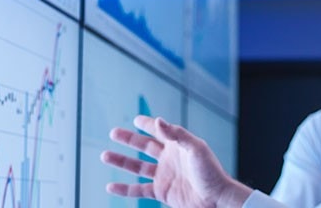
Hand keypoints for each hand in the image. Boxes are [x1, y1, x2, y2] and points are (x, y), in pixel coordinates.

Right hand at [100, 115, 252, 207]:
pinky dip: (124, 188)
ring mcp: (164, 176)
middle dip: (129, 140)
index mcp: (178, 145)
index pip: (160, 130)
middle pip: (145, 146)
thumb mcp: (196, 149)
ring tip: (104, 155)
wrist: (216, 199)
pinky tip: (110, 186)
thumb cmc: (211, 172)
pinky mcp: (161, 192)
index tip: (136, 120)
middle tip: (113, 133)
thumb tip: (158, 120)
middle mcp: (169, 159)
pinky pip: (139, 189)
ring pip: (137, 167)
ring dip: (121, 161)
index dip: (148, 124)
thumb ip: (177, 134)